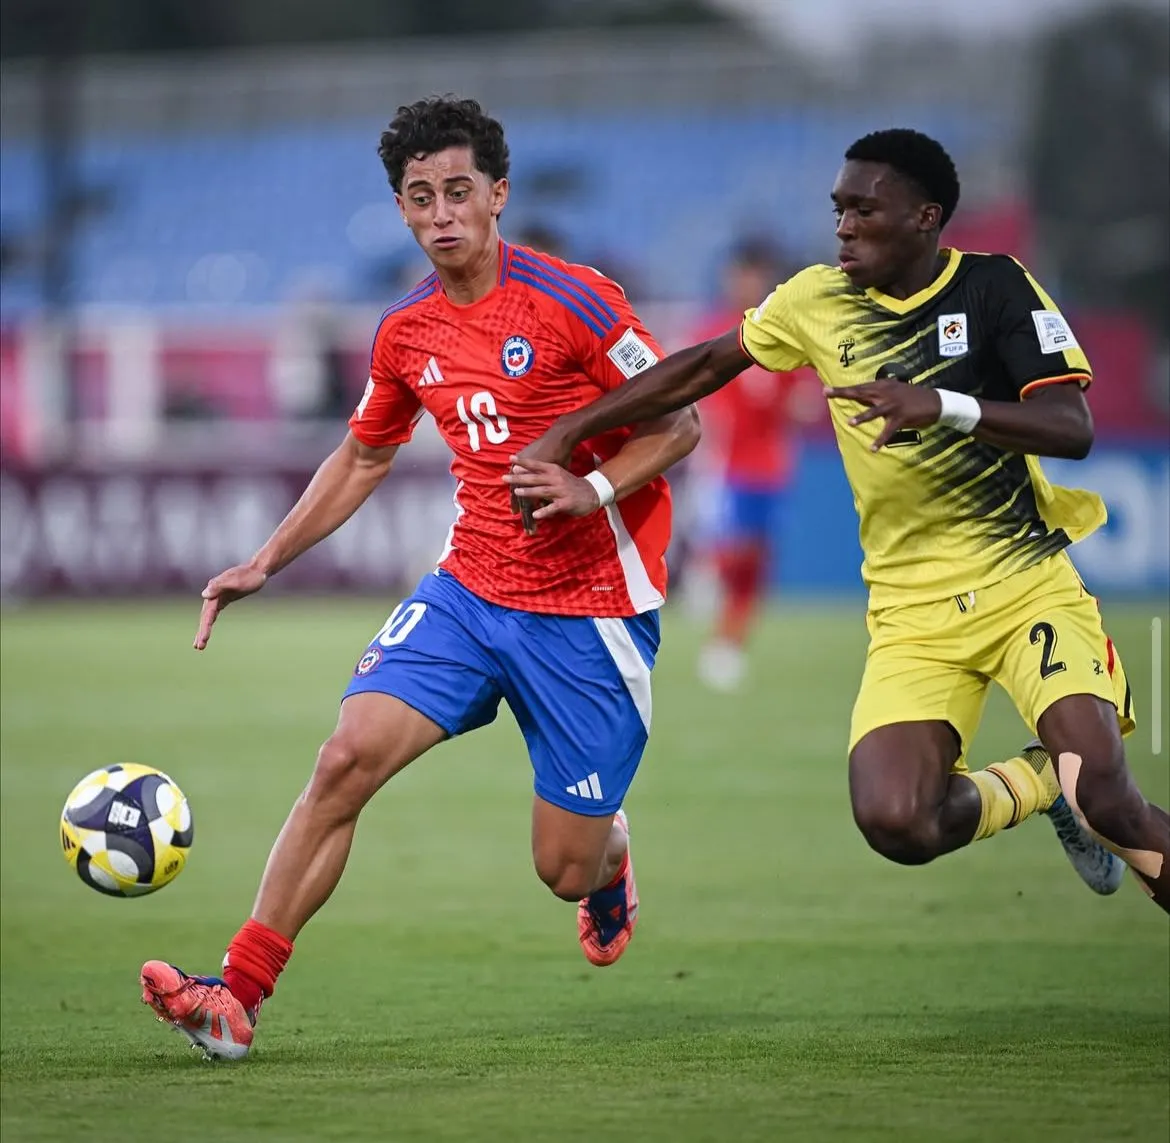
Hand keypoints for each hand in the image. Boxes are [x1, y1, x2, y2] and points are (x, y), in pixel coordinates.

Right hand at [194, 563, 267, 649]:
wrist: (258, 569)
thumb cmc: (250, 576)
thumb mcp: (237, 581)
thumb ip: (220, 586)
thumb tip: (204, 595)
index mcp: (214, 590)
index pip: (208, 613)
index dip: (205, 628)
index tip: (202, 640)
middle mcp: (213, 594)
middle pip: (205, 616)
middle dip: (202, 632)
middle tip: (198, 648)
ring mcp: (217, 596)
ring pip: (208, 615)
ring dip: (203, 629)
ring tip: (199, 644)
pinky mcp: (224, 598)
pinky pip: (214, 613)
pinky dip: (209, 621)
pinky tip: (207, 628)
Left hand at [503, 459, 601, 533]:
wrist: (592, 492)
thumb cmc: (570, 483)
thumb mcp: (557, 474)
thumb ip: (541, 473)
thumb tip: (521, 471)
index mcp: (554, 470)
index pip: (536, 465)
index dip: (523, 462)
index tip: (510, 459)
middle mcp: (556, 479)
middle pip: (535, 478)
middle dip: (519, 478)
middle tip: (505, 478)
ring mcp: (562, 491)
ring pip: (543, 491)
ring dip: (529, 492)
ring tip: (517, 492)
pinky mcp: (566, 503)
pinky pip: (553, 508)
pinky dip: (544, 511)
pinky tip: (535, 514)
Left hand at [826, 379, 942, 450]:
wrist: (936, 401)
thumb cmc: (912, 396)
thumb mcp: (894, 390)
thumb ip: (877, 393)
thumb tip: (860, 395)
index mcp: (883, 386)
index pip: (859, 387)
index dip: (842, 389)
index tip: (825, 390)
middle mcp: (886, 393)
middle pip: (861, 393)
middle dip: (843, 393)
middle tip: (826, 393)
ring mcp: (894, 405)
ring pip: (874, 411)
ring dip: (862, 417)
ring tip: (850, 423)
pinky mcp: (902, 418)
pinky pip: (888, 431)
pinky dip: (881, 440)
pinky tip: (873, 448)